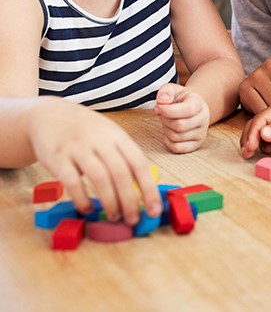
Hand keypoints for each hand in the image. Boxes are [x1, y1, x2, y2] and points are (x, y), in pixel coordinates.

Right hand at [27, 99, 161, 225]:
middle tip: (134, 220)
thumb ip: (124, 158)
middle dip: (130, 200)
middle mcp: (101, 141)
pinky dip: (82, 199)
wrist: (51, 116)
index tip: (154, 210)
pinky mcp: (58, 158)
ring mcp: (79, 148)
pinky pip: (72, 182)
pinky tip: (88, 209)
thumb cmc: (88, 131)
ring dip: (110, 201)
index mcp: (118, 137)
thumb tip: (142, 190)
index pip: (139, 164)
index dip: (149, 189)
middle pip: (121, 173)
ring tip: (115, 216)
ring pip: (100, 178)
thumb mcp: (110, 136)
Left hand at [153, 83, 209, 152]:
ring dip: (166, 130)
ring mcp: (201, 133)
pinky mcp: (196, 144)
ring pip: (176, 137)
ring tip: (168, 122)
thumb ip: (166, 91)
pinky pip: (177, 148)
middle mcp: (204, 118)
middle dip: (165, 120)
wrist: (192, 108)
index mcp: (199, 103)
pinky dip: (168, 141)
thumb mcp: (173, 89)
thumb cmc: (180, 99)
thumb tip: (162, 101)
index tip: (157, 108)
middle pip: (180, 125)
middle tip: (162, 115)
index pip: (187, 110)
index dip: (169, 110)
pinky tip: (169, 131)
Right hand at [240, 101, 270, 157]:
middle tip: (247, 152)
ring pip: (260, 133)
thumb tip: (263, 133)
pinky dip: (263, 147)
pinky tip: (266, 152)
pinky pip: (269, 141)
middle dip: (249, 137)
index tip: (251, 145)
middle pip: (257, 123)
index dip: (253, 130)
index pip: (262, 116)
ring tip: (252, 153)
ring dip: (254, 142)